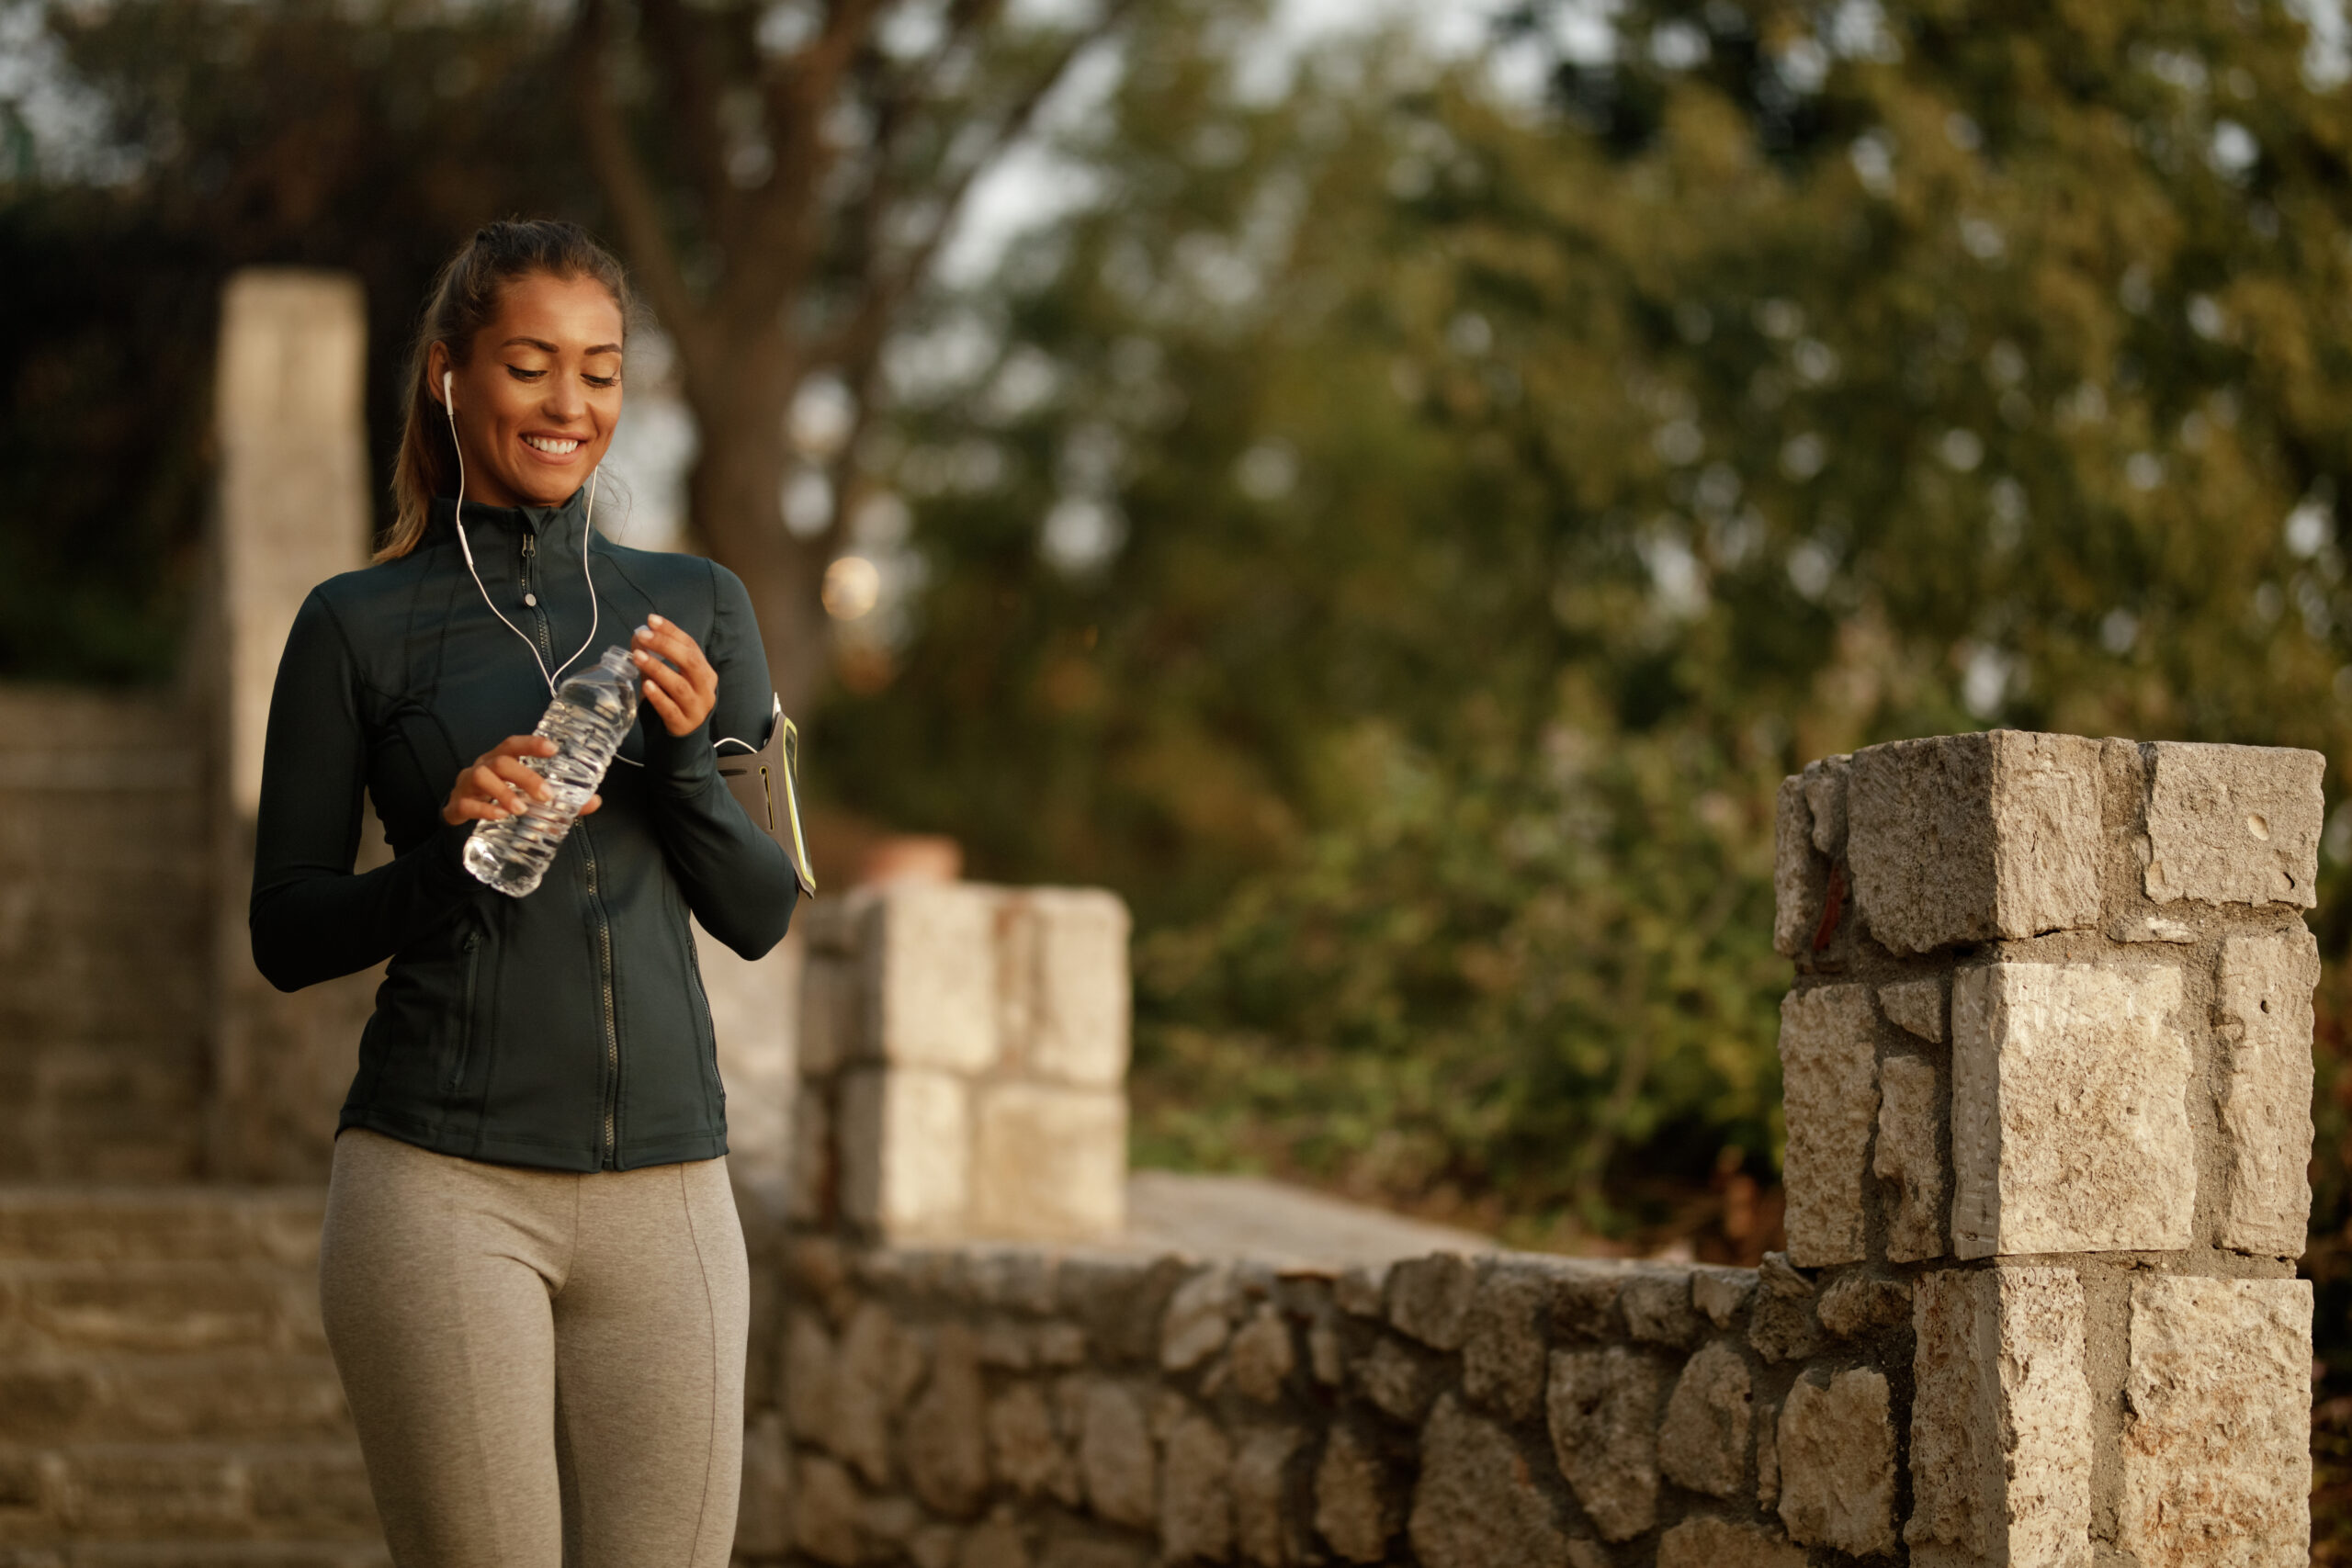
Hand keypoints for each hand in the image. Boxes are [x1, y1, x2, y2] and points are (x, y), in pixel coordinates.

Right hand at [443, 735, 602, 825]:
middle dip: (525, 776)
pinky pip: (467, 804)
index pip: (514, 744)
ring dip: (503, 792)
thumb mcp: (527, 796)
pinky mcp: (457, 805)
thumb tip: (595, 801)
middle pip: (501, 761)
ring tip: (521, 809)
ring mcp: (468, 784)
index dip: (532, 744)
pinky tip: (500, 816)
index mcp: (501, 759)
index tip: (553, 749)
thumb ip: (561, 800)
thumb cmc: (499, 797)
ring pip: (482, 777)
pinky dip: (484, 809)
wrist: (461, 815)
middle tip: (546, 795)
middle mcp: (484, 766)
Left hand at [630, 614, 717, 737]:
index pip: (691, 646)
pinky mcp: (683, 725)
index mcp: (704, 672)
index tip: (651, 620)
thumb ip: (655, 659)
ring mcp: (696, 708)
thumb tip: (637, 635)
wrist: (684, 740)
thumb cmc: (676, 702)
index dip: (671, 632)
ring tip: (638, 657)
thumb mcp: (669, 678)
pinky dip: (659, 696)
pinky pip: (671, 709)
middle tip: (643, 635)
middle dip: (666, 645)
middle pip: (690, 662)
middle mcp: (705, 688)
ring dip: (658, 669)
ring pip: (680, 686)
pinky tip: (646, 685)